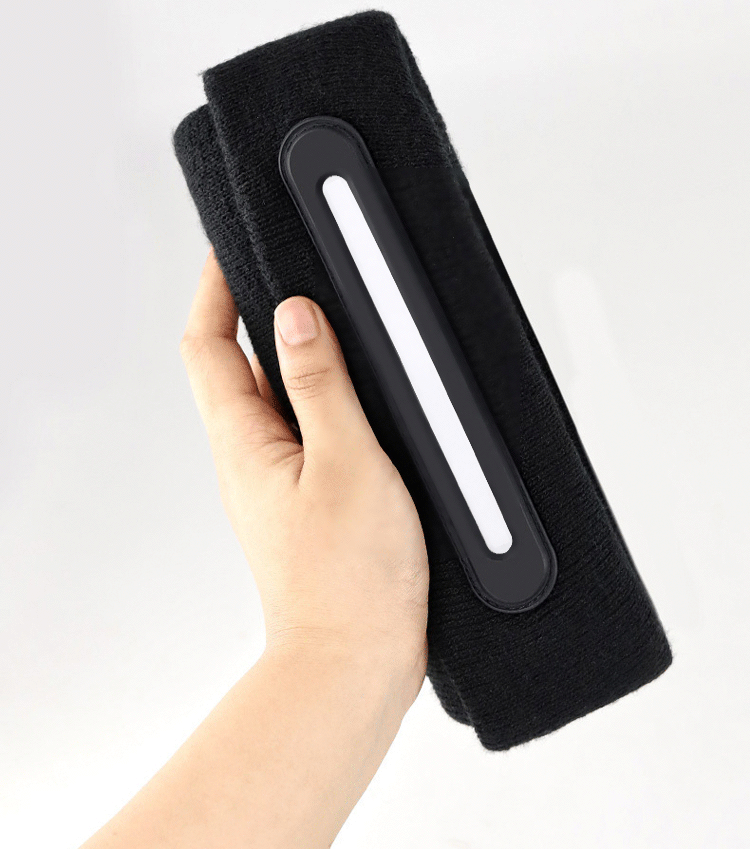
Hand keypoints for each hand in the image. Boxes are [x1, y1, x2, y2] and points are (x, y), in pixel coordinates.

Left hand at [180, 250, 428, 700]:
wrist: (358, 660)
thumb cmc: (348, 580)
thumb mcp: (343, 459)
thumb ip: (319, 383)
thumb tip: (295, 315)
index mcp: (245, 440)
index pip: (208, 343)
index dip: (213, 289)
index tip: (232, 247)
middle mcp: (255, 456)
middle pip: (246, 364)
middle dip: (268, 315)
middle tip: (309, 278)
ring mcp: (284, 478)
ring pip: (287, 398)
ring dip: (310, 359)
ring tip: (350, 332)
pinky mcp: (316, 498)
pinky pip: (316, 432)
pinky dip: (335, 403)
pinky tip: (370, 401)